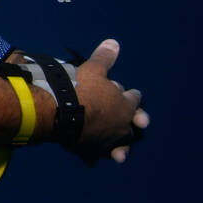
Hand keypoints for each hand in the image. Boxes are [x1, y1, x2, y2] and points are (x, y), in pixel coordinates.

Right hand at [68, 39, 148, 164]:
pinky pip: (96, 154)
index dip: (131, 95)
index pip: (133, 98)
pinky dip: (94, 155)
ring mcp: (109, 139)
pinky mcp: (93, 150)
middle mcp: (121, 124)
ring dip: (120, 146)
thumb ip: (105, 58)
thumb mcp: (93, 69)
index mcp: (125, 104)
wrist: (63, 113)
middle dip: (134, 122)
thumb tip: (114, 42)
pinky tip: (91, 160)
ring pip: (120, 143)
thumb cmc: (81, 88)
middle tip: (139, 123)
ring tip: (121, 153)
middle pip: (132, 123)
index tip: (130, 94)